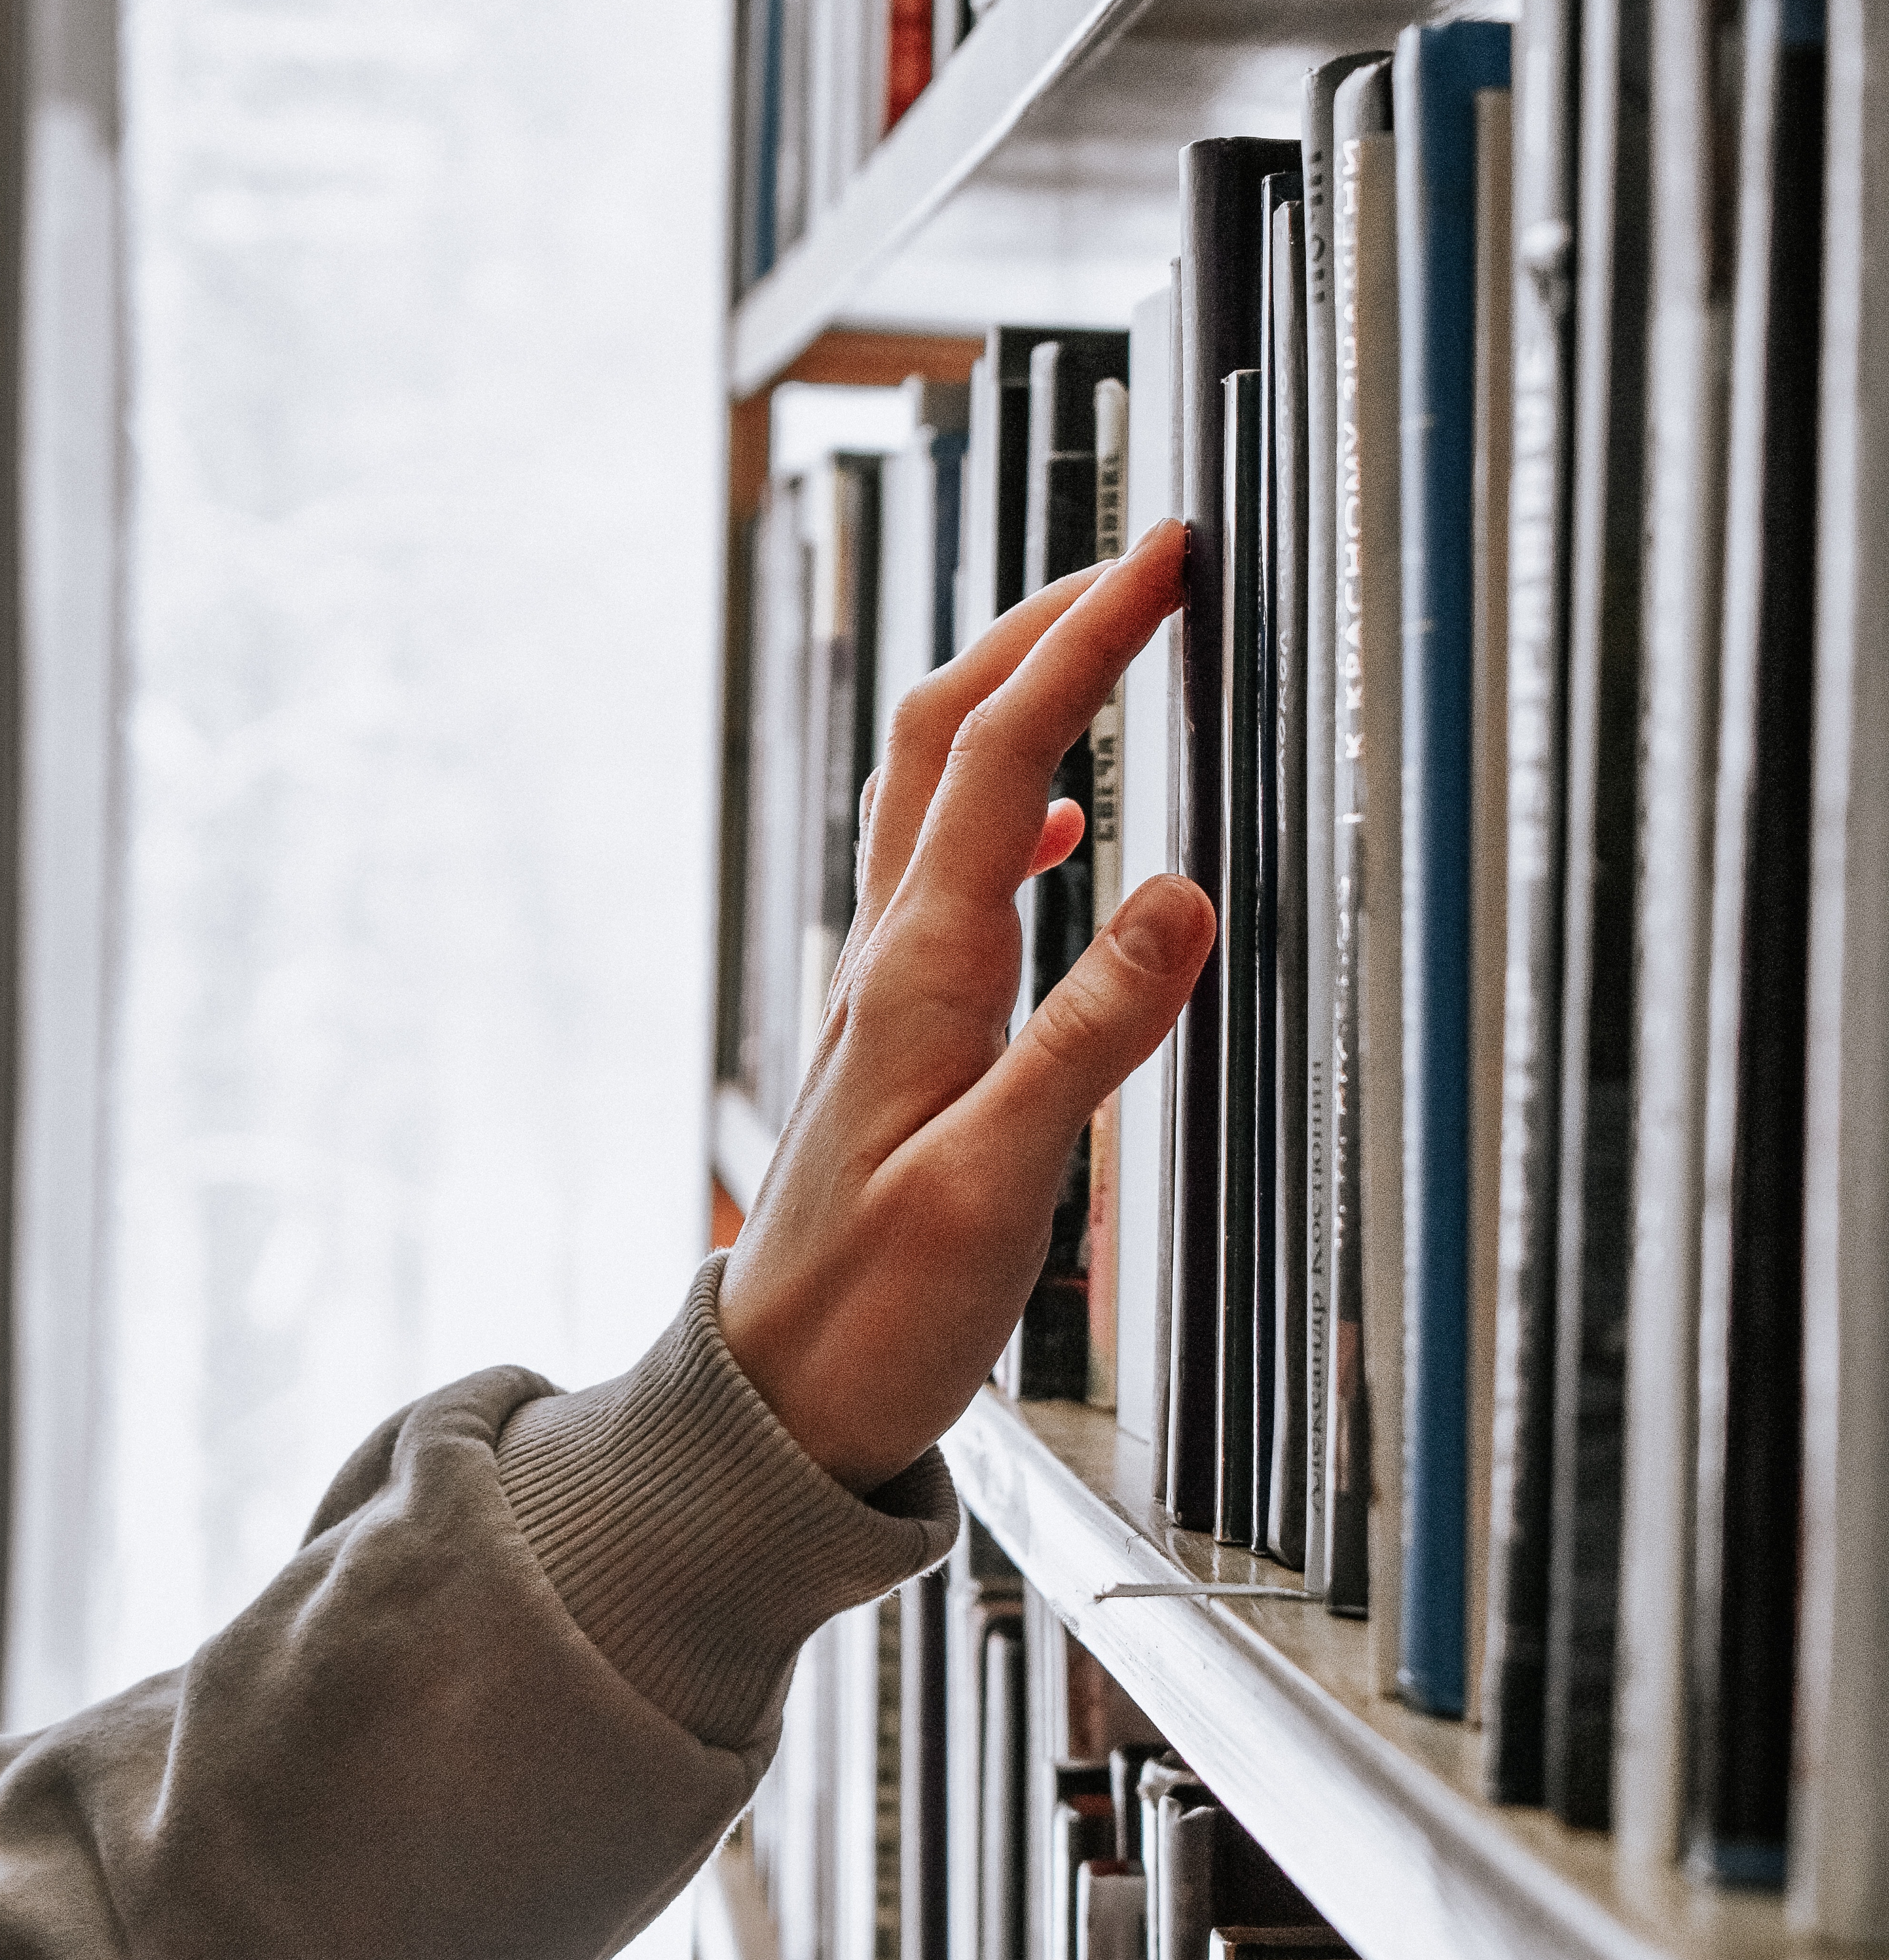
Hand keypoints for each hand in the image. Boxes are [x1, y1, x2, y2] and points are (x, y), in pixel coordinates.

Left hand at [717, 518, 1214, 1491]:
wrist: (780, 1399)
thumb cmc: (876, 1313)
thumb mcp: (997, 1186)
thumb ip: (1090, 1039)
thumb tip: (1179, 896)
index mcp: (920, 973)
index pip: (1006, 753)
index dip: (1082, 640)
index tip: (1159, 560)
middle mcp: (891, 956)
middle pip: (948, 732)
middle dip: (1041, 626)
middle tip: (1137, 565)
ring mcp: (888, 987)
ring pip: (935, 789)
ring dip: (1013, 699)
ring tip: (1096, 650)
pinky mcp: (899, 1029)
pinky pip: (945, 872)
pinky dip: (1007, 811)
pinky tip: (1060, 832)